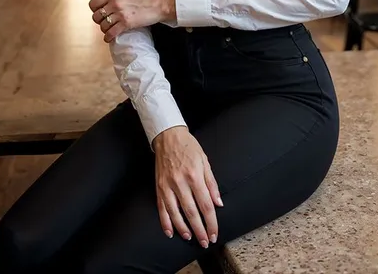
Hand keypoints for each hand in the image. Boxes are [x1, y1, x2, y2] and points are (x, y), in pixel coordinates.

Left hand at [85, 0, 175, 41]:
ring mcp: (120, 14)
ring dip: (103, 27)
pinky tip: (110, 37)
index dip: (94, 7)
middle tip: (104, 18)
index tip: (99, 8)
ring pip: (102, 25)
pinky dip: (108, 37)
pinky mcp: (127, 24)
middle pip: (96, 15)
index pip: (93, 2)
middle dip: (98, 18)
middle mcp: (114, 2)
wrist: (162, 0)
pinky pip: (111, 33)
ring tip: (108, 26)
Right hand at [153, 126, 222, 247]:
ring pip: (175, 213)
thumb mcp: (205, 161)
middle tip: (204, 242)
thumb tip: (218, 203)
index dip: (211, 222)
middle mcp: (181, 182)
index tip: (214, 233)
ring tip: (190, 237)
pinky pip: (161, 208)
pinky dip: (165, 222)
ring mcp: (168, 185)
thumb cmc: (189, 147)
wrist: (168, 136)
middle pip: (192, 212)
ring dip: (183, 228)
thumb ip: (212, 183)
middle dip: (199, 230)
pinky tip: (170, 232)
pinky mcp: (159, 186)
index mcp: (195, 176)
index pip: (206, 205)